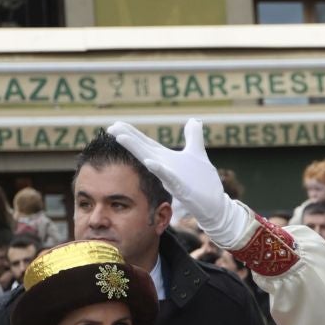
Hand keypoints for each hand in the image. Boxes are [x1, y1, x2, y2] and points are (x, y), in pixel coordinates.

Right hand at [106, 119, 247, 247]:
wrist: (214, 205)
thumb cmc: (202, 181)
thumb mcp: (197, 153)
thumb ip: (193, 137)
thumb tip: (194, 120)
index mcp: (167, 158)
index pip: (146, 143)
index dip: (132, 133)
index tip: (115, 124)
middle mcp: (165, 167)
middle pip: (144, 150)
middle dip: (128, 138)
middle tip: (111, 128)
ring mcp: (172, 178)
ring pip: (152, 162)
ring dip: (137, 151)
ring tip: (122, 138)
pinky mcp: (182, 189)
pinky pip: (169, 178)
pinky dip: (161, 169)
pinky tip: (151, 162)